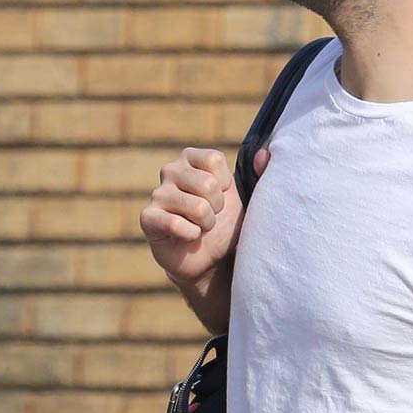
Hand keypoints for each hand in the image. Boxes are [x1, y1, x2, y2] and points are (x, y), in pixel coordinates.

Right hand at [140, 144, 269, 307]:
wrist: (208, 258)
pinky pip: (175, 224)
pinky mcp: (148, 218)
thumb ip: (259, 173)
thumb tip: (265, 154)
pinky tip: (187, 237)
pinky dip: (190, 236)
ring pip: (196, 207)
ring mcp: (157, 194)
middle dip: (216, 209)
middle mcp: (170, 170)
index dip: (224, 186)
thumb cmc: (225, 223)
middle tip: (209, 217)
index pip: (214, 160)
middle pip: (207, 184)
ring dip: (205, 224)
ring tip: (199, 228)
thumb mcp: (245, 196)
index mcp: (191, 158)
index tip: (221, 198)